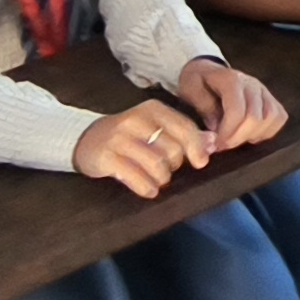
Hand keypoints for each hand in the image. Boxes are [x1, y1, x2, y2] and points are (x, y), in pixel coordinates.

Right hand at [72, 99, 209, 197]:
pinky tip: (147, 189)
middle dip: (174, 165)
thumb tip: (212, 143)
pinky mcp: (106, 157)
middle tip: (166, 169)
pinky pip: (136, 178)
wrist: (87, 138)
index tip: (201, 162)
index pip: (184, 127)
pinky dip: (146, 188)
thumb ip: (183, 134)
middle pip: (172, 150)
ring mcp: (119, 138)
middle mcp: (136, 120)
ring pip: (157, 166)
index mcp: (152, 109)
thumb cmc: (129, 135)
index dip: (196, 147)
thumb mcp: (155, 127)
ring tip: (157, 181)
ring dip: (161, 179)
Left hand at [173, 58, 286, 151]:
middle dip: (239, 138)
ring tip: (237, 139)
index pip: (237, 111)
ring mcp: (263, 90)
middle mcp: (251, 83)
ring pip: (272, 117)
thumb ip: (203, 108)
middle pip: (256, 117)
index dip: (228, 133)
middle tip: (224, 145)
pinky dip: (268, 131)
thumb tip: (216, 128)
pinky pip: (279, 117)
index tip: (217, 144)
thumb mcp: (190, 90)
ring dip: (254, 135)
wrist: (206, 71)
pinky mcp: (270, 98)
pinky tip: (250, 134)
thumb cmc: (198, 83)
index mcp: (231, 79)